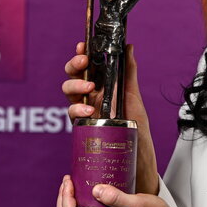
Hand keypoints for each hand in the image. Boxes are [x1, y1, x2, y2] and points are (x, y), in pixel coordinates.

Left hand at [54, 176, 204, 206]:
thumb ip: (116, 198)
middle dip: (62, 198)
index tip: (70, 180)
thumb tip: (95, 190)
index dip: (65, 197)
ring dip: (69, 198)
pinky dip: (80, 199)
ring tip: (75, 180)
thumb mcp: (136, 204)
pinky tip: (89, 185)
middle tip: (69, 179)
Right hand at [62, 43, 159, 195]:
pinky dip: (77, 110)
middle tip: (84, 61)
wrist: (138, 162)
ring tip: (88, 88)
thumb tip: (129, 48)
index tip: (83, 45)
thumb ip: (129, 74)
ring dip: (74, 86)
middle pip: (73, 77)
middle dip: (74, 66)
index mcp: (101, 89)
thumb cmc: (137, 131)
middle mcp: (90, 100)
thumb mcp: (134, 98)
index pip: (86, 67)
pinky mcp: (83, 130)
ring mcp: (85, 114)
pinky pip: (72, 116)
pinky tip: (88, 111)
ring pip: (68, 94)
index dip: (81, 55)